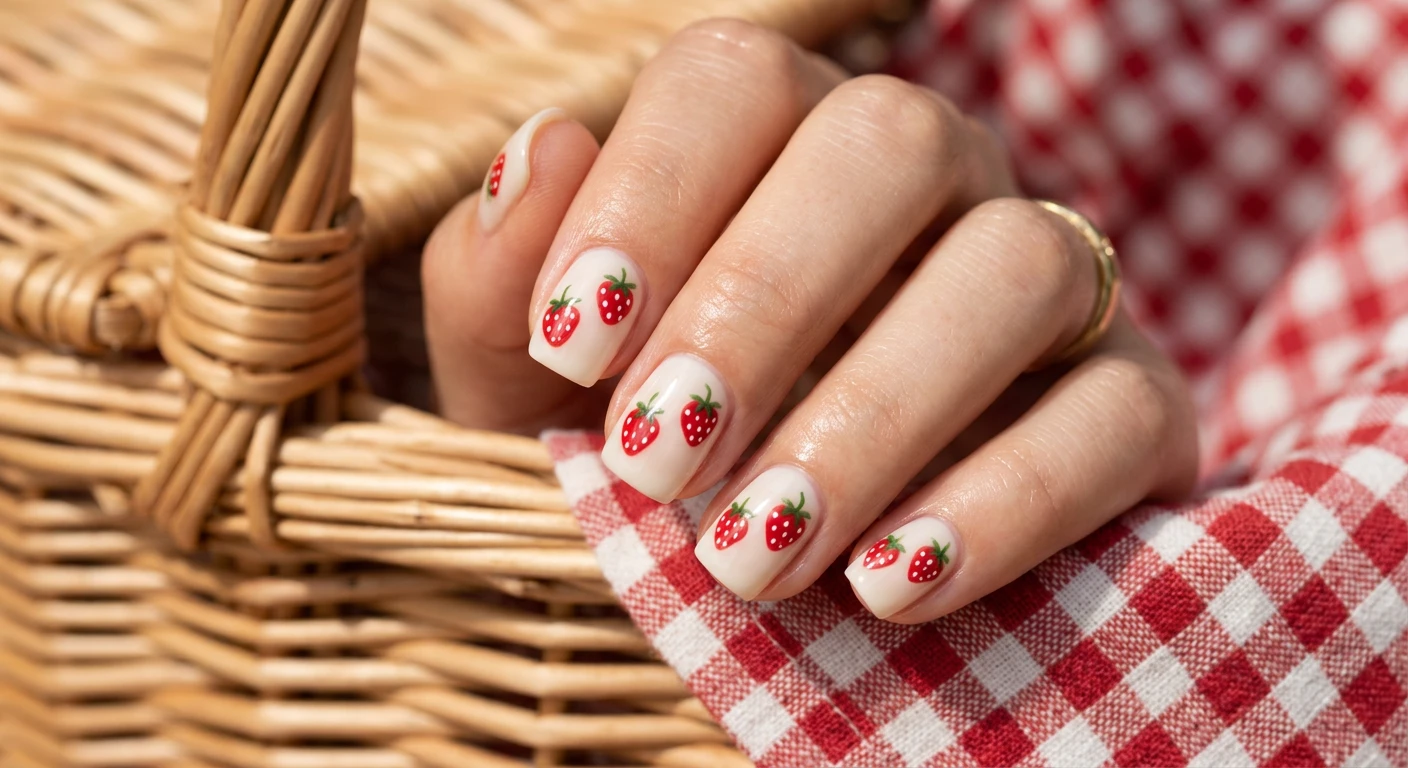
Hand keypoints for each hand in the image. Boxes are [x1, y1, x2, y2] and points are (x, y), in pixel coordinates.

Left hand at [422, 19, 1197, 621]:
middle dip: (764, 301)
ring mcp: (1044, 280)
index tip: (573, 346)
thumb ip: (497, 285)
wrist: (783, 593)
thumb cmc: (641, 461)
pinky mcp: (1128, 405)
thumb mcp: (526, 395)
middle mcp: (925, 180)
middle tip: (661, 459)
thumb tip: (541, 151)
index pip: (735, 80)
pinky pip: (1113, 413)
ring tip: (757, 554)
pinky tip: (891, 586)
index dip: (649, 194)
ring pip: (1016, 264)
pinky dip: (1008, 501)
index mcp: (774, 146)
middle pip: (888, 142)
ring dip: (875, 414)